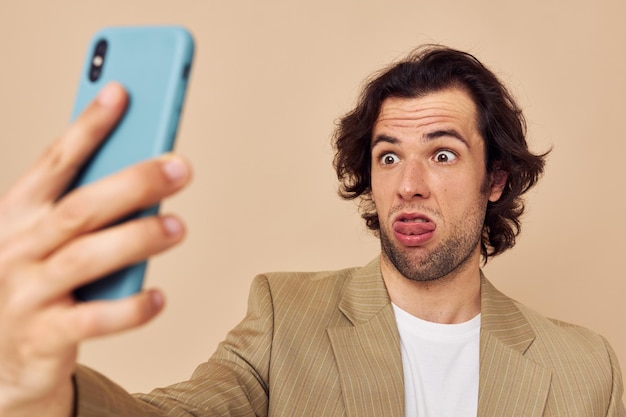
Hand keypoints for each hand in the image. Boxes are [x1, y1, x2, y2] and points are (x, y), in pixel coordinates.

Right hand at [0, 83, 191, 415]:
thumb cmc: (30, 281)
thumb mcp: (42, 238)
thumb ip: (81, 208)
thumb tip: (144, 173)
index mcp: (18, 214)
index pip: (55, 161)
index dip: (88, 126)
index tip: (121, 92)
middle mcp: (17, 248)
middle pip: (80, 207)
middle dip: (133, 183)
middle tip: (181, 167)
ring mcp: (26, 294)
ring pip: (86, 258)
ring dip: (137, 238)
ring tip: (178, 227)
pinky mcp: (43, 337)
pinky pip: (92, 321)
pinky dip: (130, 308)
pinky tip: (160, 296)